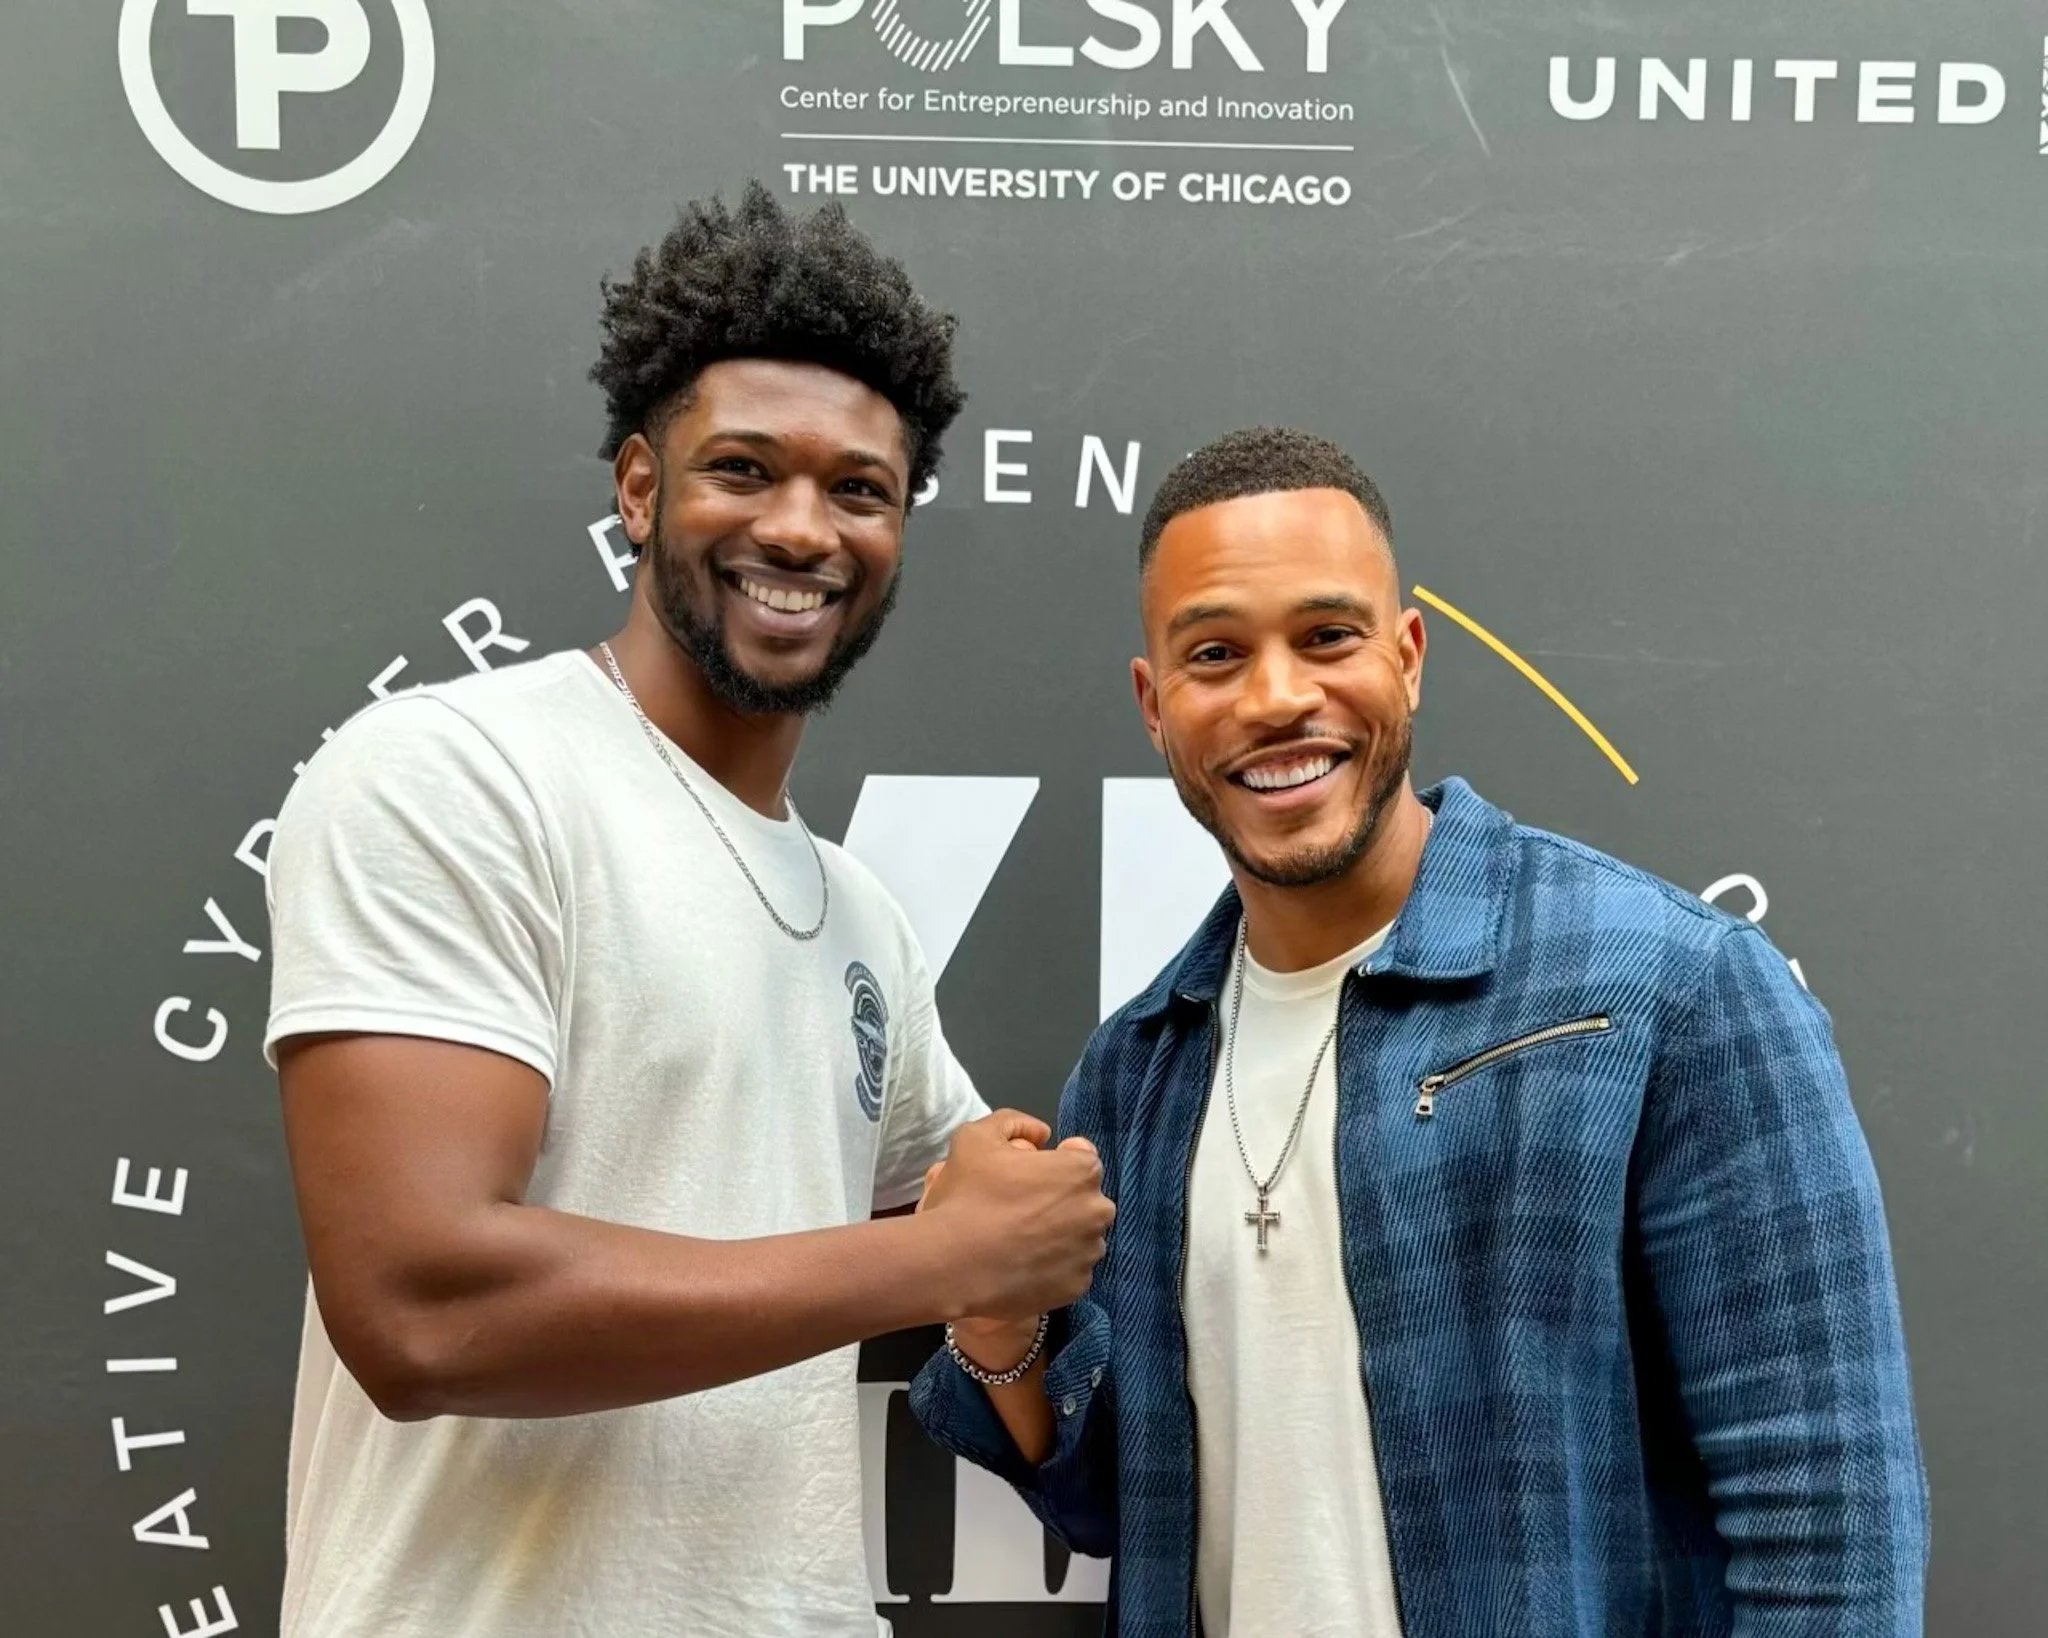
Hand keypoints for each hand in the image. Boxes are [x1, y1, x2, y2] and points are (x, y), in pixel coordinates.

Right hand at [917, 1111, 1112, 1324]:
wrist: (951, 1263)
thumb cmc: (967, 1196)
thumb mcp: (975, 1137)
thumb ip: (1012, 1121)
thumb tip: (1040, 1134)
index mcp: (1082, 1171)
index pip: (1081, 1158)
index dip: (1054, 1163)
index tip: (1027, 1177)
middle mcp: (1097, 1211)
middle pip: (1085, 1199)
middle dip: (1061, 1200)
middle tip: (1020, 1209)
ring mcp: (1089, 1253)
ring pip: (1081, 1237)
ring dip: (1060, 1235)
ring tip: (1018, 1240)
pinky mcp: (1077, 1287)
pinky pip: (1071, 1271)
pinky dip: (1053, 1267)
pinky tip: (1021, 1264)